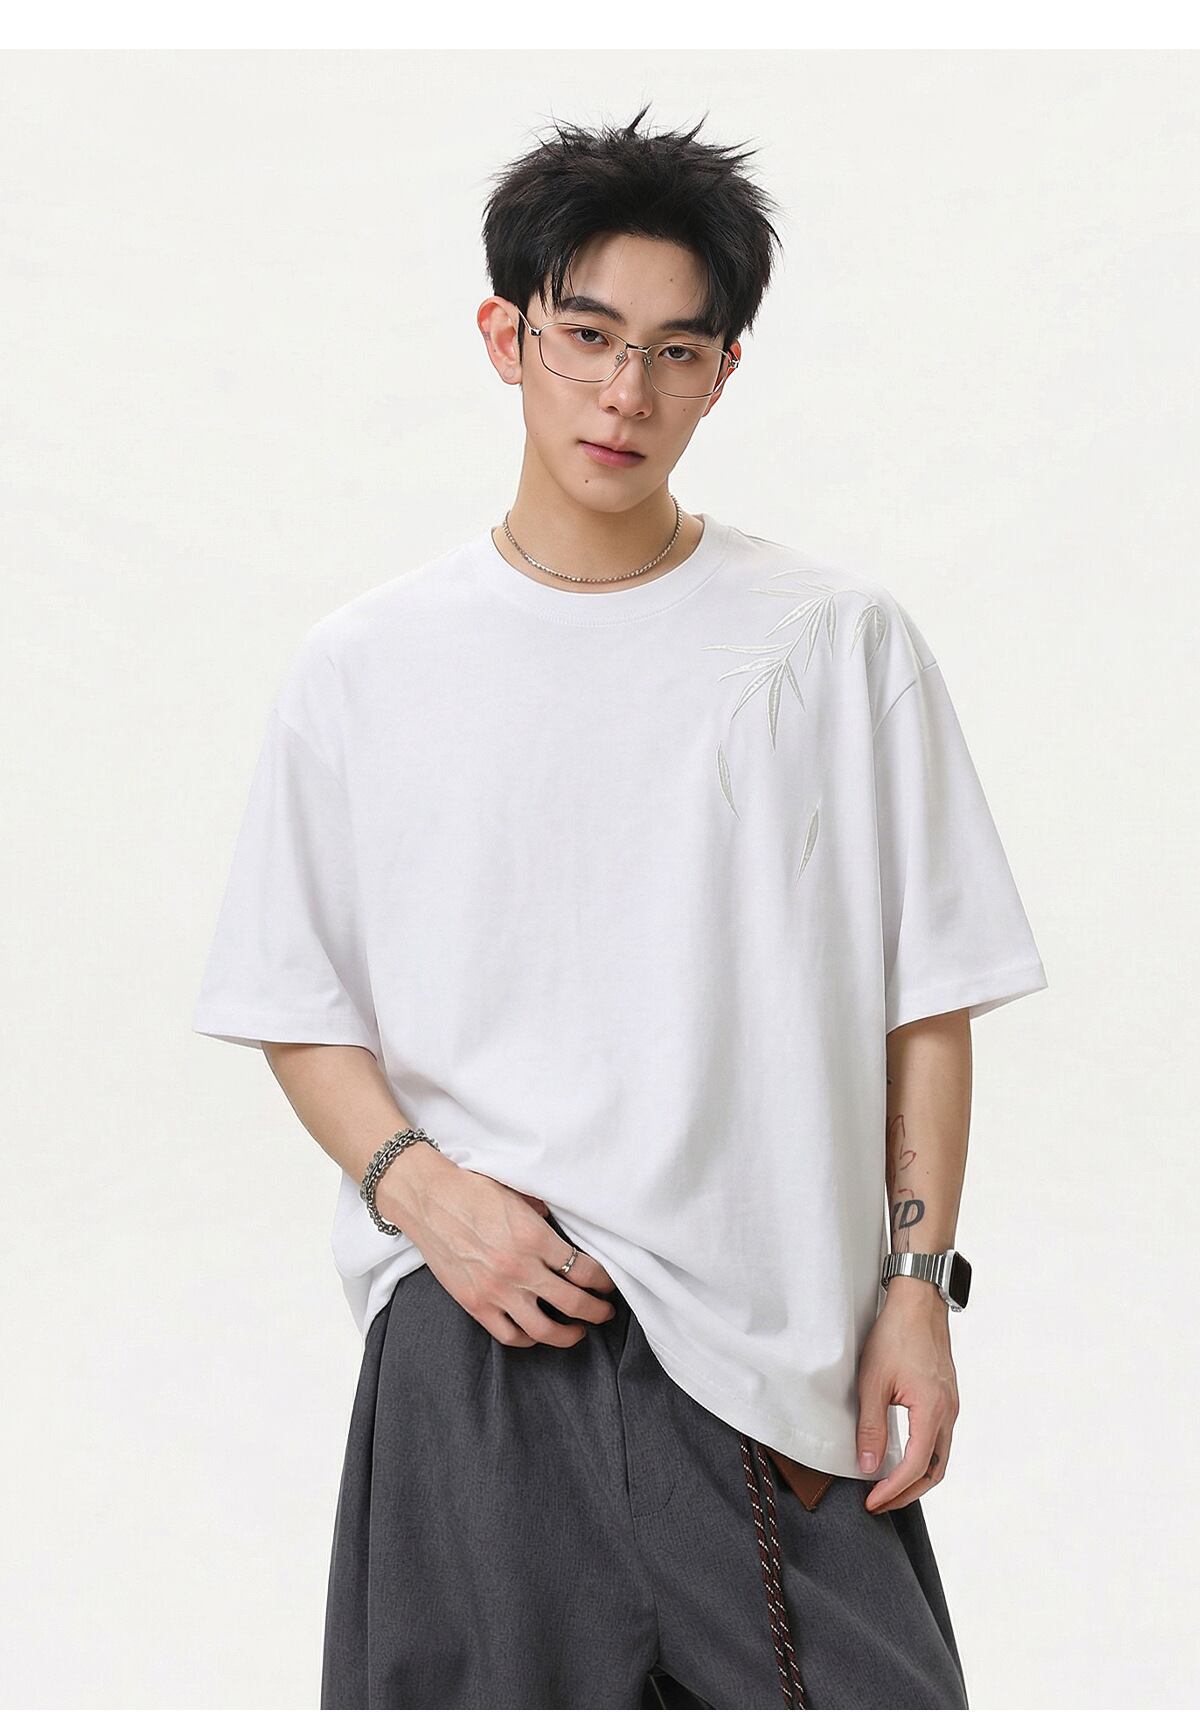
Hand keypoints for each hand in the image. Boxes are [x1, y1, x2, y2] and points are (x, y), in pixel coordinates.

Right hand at [388, 1160, 617, 1347]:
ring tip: (579, 1332)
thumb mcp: (518, 1193)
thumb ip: (542, 1215)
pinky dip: (528, 1340)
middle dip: (597, 1311)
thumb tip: (557, 1228)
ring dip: (569, 1335)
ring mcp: (497, 1291)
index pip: (585, 1269)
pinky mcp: (475, 1304)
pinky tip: (537, 1334)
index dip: (604, 1281)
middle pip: (574, 1303)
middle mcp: (520, 1268)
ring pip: (544, 1329)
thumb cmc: (473, 1191)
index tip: (608, 1284)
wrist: (428, 1200)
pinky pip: (509, 1335)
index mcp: (535, 1237)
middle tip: (605, 1312)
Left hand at [855, 1283, 958, 1513]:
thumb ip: (871, 1427)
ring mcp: (951, 1405)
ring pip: (941, 1456)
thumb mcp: (872, 1382)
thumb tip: (868, 1467)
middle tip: (879, 1503)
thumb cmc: (895, 1335)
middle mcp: (949, 1412)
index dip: (893, 1490)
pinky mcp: (947, 1397)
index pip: (916, 1467)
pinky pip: (940, 1438)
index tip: (871, 1503)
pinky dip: (924, 1457)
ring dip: (917, 1478)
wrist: (919, 1302)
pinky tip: (903, 1457)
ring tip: (889, 1487)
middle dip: (908, 1493)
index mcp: (932, 1411)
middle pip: (935, 1470)